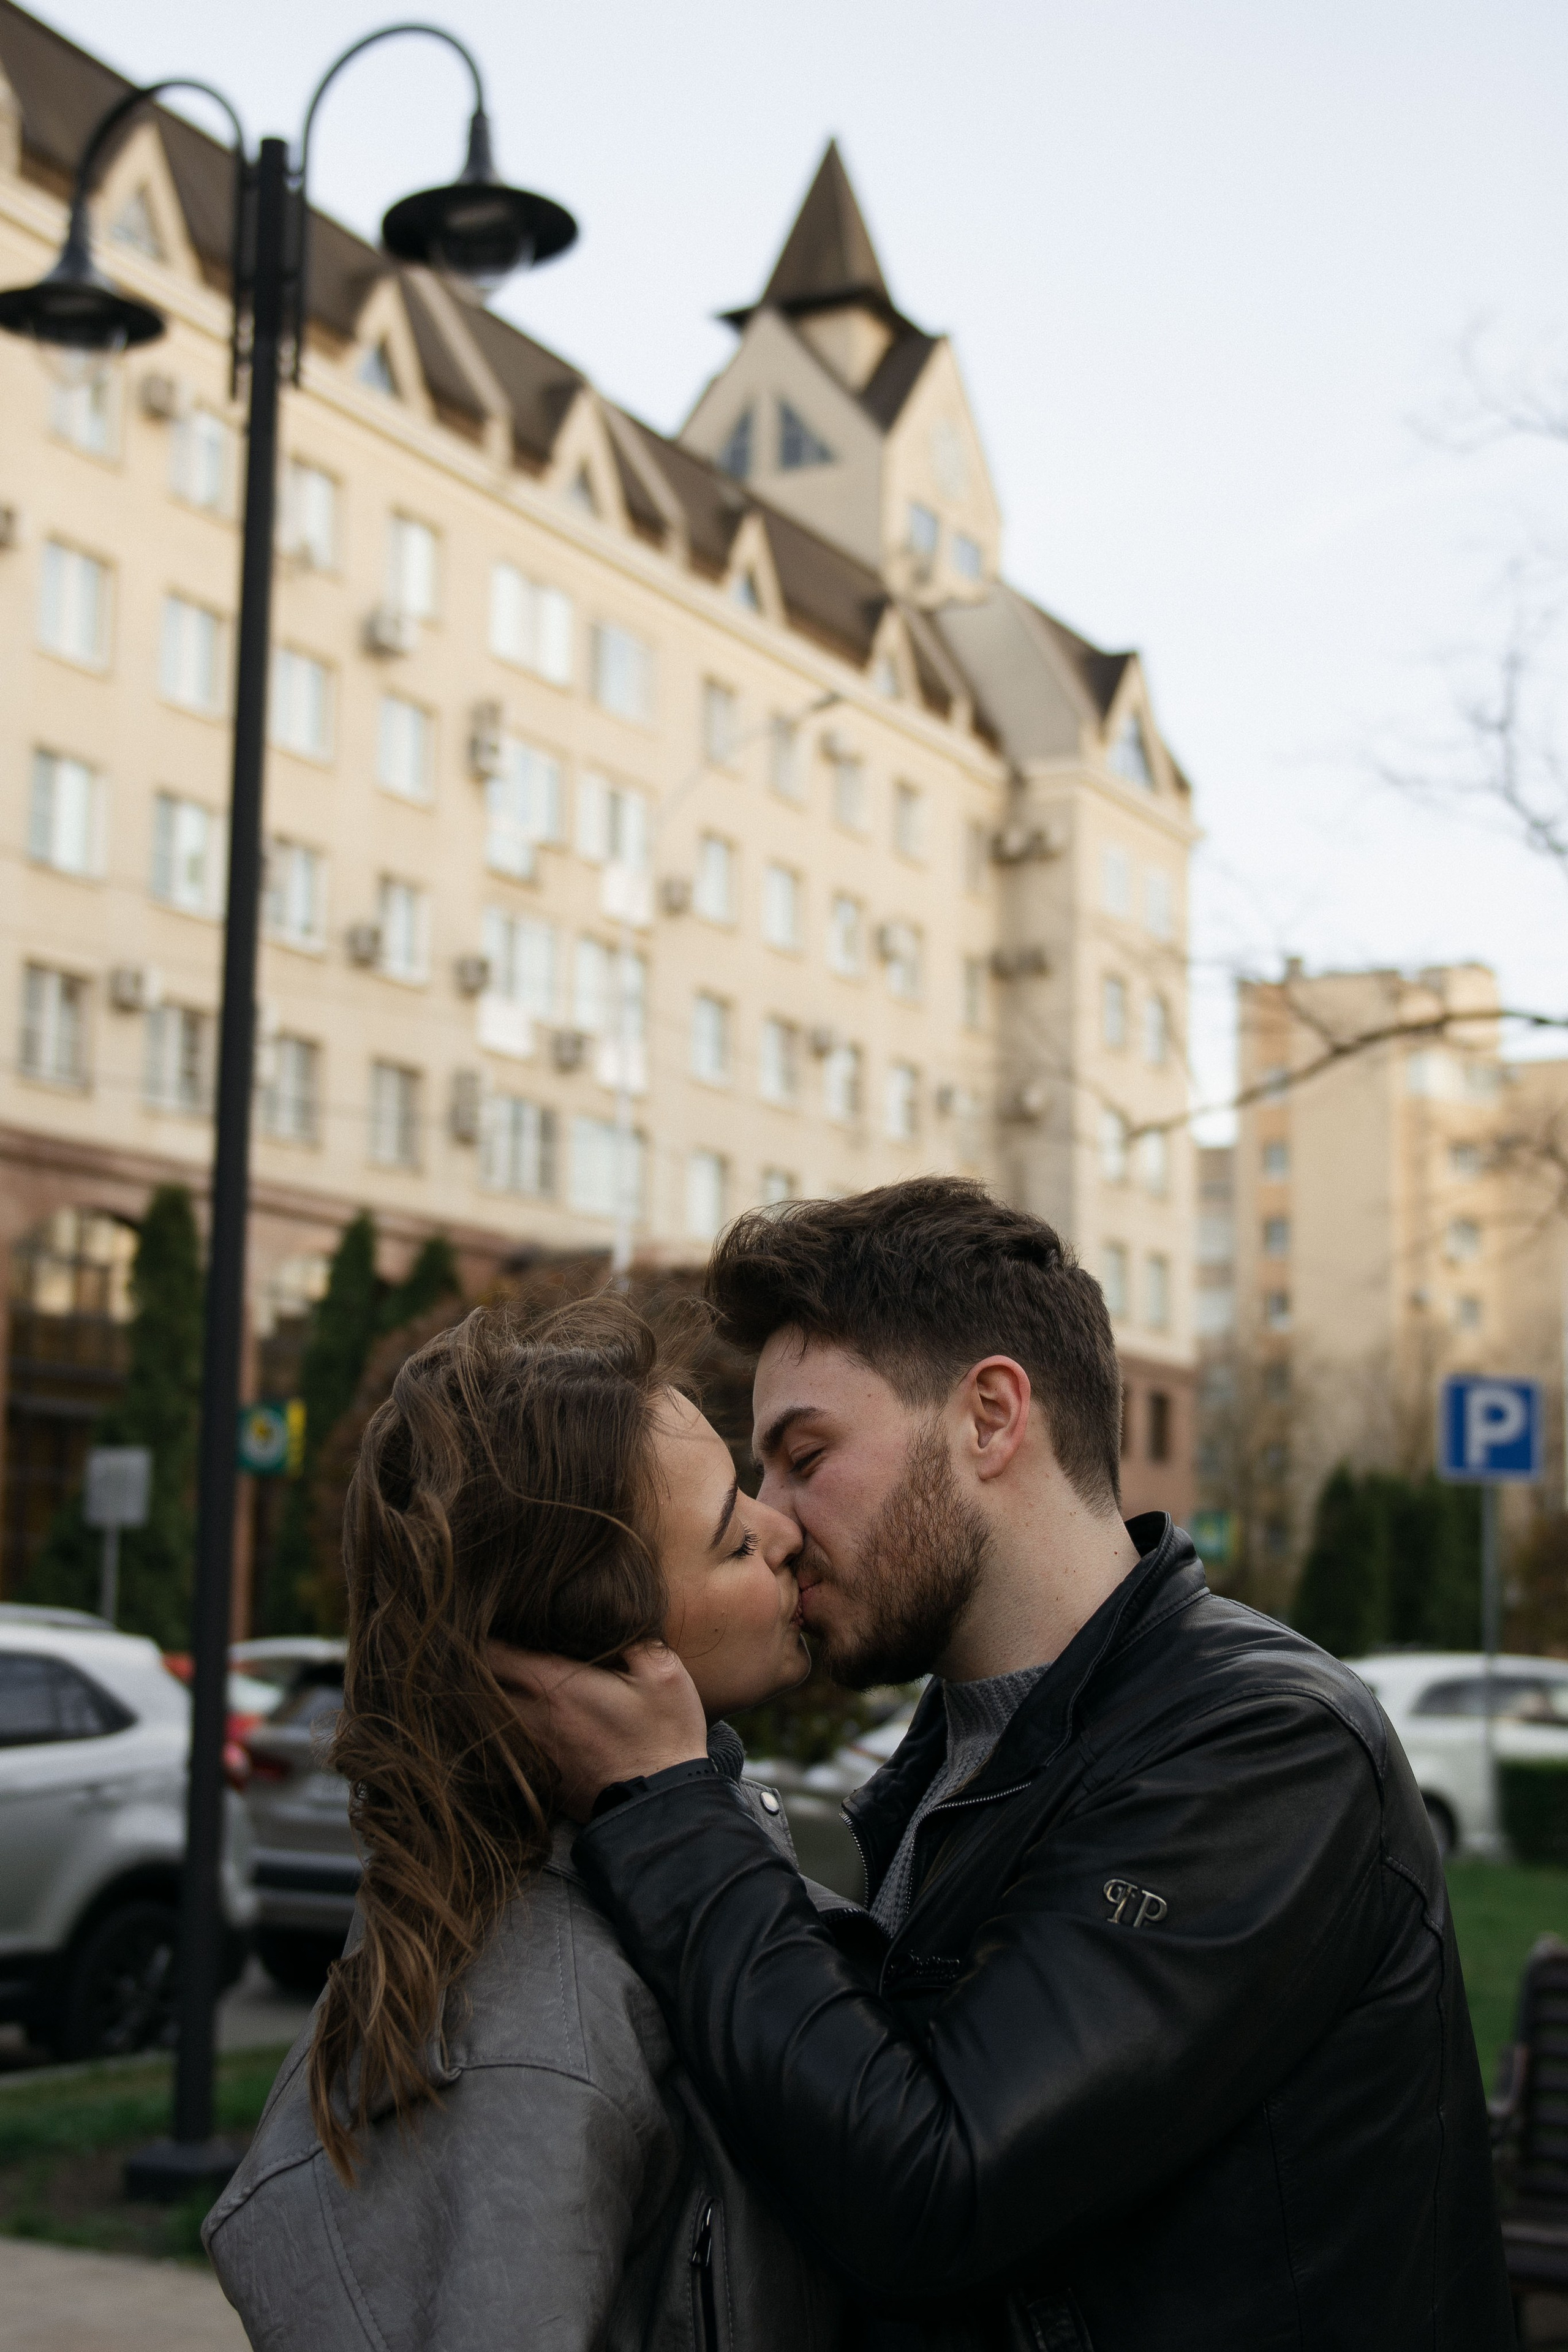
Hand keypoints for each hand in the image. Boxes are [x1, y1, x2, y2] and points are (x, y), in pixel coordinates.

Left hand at [486, 1639, 707, 1822]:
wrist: (664, 1806)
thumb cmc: (664, 1735)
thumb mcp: (663, 1673)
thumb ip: (632, 1639)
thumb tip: (613, 1617)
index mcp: (556, 1686)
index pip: (494, 1654)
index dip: (483, 1636)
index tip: (487, 1624)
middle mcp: (534, 1719)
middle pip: (481, 1690)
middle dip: (479, 1670)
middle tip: (489, 1653)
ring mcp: (535, 1754)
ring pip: (492, 1723)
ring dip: (492, 1703)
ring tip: (503, 1685)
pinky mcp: (544, 1780)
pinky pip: (512, 1750)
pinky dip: (509, 1735)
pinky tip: (527, 1725)